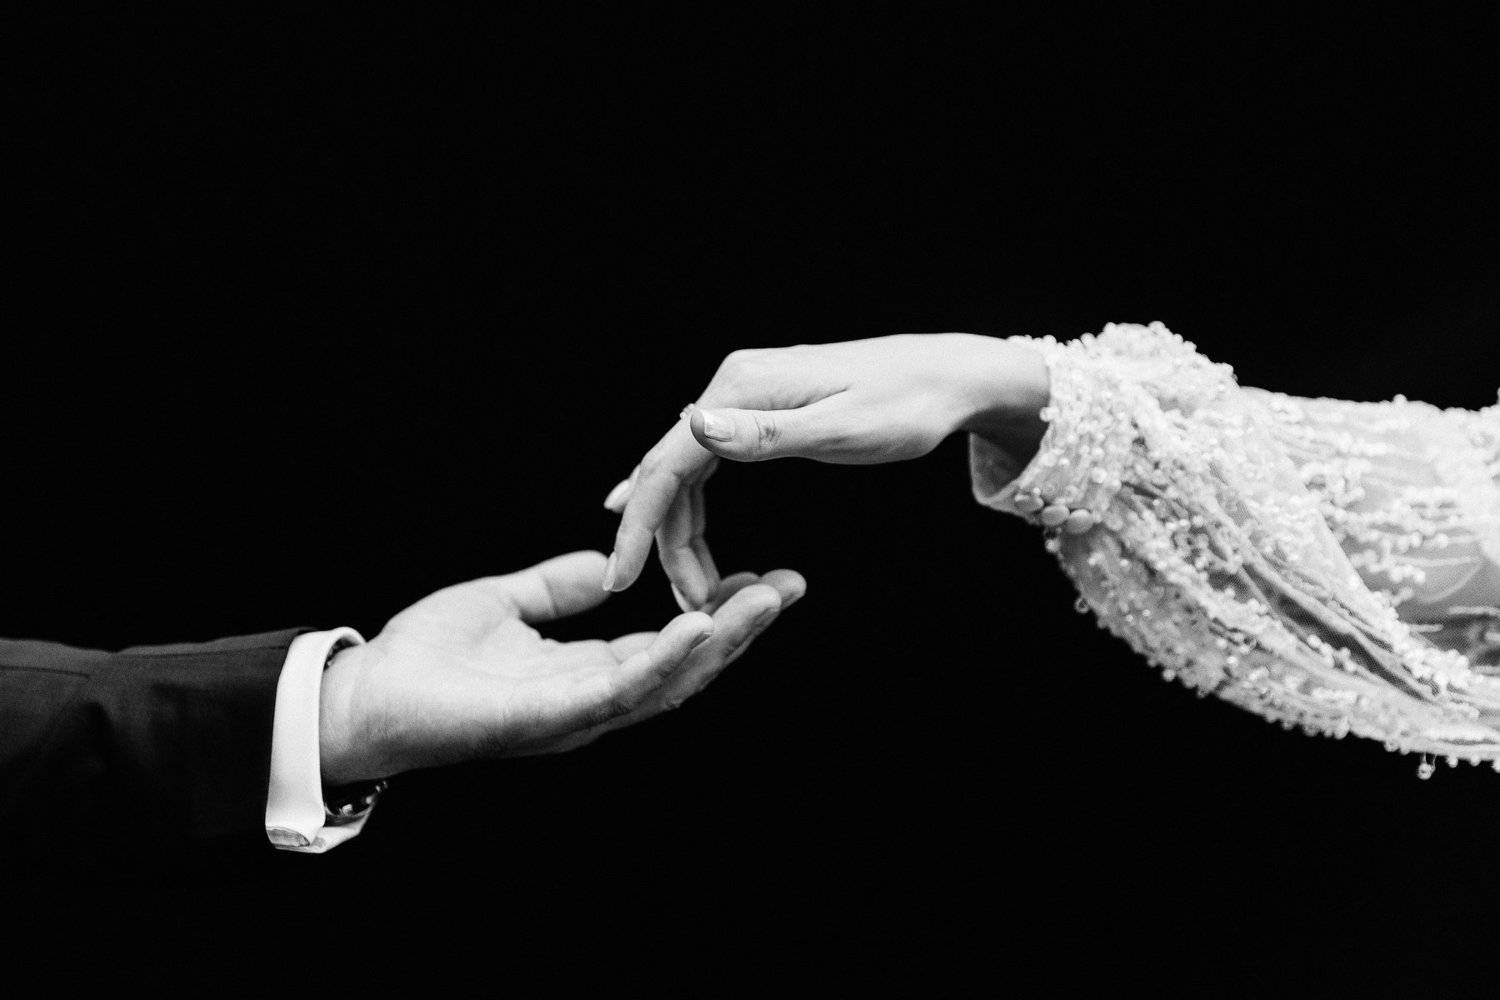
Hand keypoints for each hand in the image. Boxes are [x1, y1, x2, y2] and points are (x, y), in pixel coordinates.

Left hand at [317, 550, 804, 783]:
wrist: (366, 696)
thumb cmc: (425, 659)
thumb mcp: (506, 600)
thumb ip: (558, 586)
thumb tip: (604, 566)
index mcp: (586, 672)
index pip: (669, 644)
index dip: (718, 614)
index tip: (764, 578)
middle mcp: (593, 700)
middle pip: (687, 668)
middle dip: (741, 630)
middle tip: (791, 587)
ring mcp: (577, 714)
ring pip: (669, 682)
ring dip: (721, 643)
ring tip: (765, 601)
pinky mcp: (552, 718)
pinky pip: (621, 689)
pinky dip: (665, 659)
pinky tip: (699, 627)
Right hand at [601, 333, 1048, 604]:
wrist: (945, 378)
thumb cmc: (906, 405)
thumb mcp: (842, 429)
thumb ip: (766, 434)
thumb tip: (693, 427)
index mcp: (741, 387)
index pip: (667, 462)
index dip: (639, 525)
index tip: (620, 578)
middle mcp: (732, 385)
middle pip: (668, 469)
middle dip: (658, 539)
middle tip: (675, 602)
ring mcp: (743, 395)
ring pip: (686, 470)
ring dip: (680, 530)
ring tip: (690, 587)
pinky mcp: (759, 408)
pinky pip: (708, 462)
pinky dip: (692, 503)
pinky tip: (675, 530)